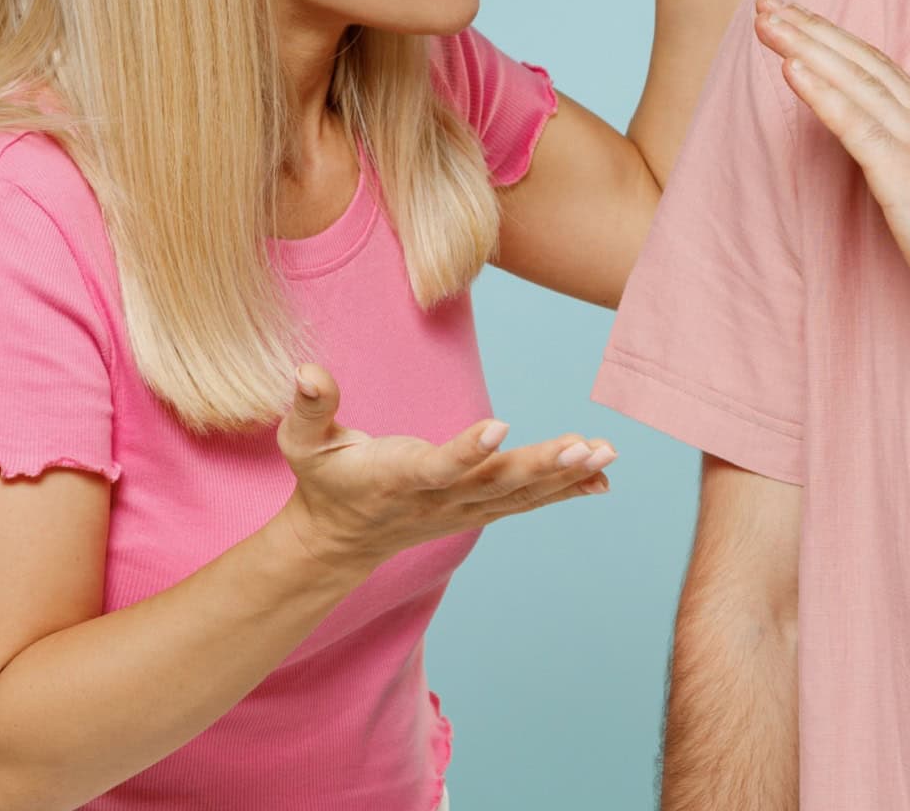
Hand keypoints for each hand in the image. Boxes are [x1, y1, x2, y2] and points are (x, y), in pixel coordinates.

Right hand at [273, 364, 614, 576]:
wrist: (338, 539)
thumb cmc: (324, 479)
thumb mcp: (303, 444)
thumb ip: (310, 407)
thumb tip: (307, 370)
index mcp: (396, 478)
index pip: (435, 467)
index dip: (466, 450)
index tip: (500, 425)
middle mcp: (437, 499)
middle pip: (493, 484)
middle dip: (540, 466)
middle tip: (582, 446)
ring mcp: (462, 509)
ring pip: (519, 494)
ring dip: (565, 475)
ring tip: (606, 453)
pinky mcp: (478, 511)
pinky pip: (527, 503)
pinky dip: (565, 492)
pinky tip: (602, 479)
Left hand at [753, 0, 909, 327]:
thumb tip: (882, 151)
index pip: (877, 65)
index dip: (834, 38)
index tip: (796, 18)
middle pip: (860, 60)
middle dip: (810, 28)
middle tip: (766, 3)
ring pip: (854, 81)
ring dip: (805, 46)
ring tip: (767, 22)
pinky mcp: (904, 176)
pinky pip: (855, 125)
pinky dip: (821, 93)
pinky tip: (790, 69)